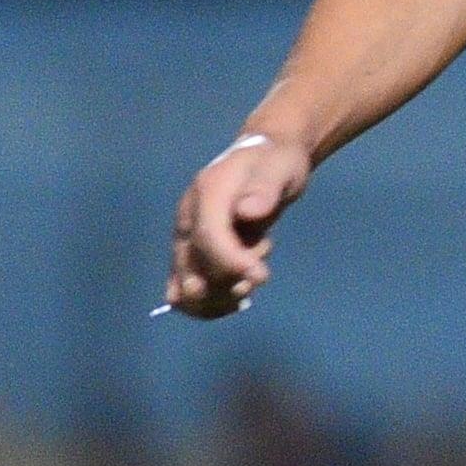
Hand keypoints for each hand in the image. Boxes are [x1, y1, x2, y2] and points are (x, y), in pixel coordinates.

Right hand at [168, 131, 313, 317]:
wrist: (265, 161)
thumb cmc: (274, 163)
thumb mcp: (278, 169)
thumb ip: (264, 189)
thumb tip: (248, 211)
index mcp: (206, 193)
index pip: (207, 236)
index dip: (230, 261)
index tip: (260, 275)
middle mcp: (188, 218)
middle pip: (191, 266)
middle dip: (225, 284)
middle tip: (258, 277)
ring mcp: (187, 238)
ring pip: (187, 284)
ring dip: (221, 297)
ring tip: (252, 280)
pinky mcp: (194, 253)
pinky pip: (191, 288)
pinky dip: (212, 303)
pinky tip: (238, 300)